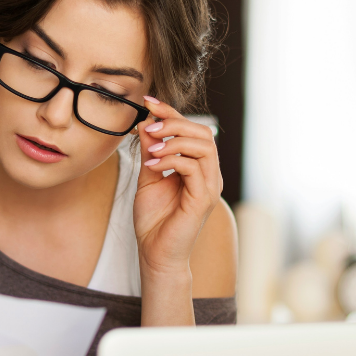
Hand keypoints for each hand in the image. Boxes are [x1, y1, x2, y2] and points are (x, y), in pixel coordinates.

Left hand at [133, 96, 223, 278]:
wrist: (155, 254)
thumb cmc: (154, 221)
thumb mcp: (148, 178)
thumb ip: (150, 152)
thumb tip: (146, 123)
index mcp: (199, 169)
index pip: (192, 131)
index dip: (171, 113)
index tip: (148, 102)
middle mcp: (209, 175)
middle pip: (203, 133)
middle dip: (174, 123)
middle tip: (149, 126)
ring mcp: (209, 187)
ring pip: (202, 146)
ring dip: (173, 140)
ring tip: (150, 147)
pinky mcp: (203, 199)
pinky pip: (193, 167)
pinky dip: (171, 159)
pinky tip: (152, 164)